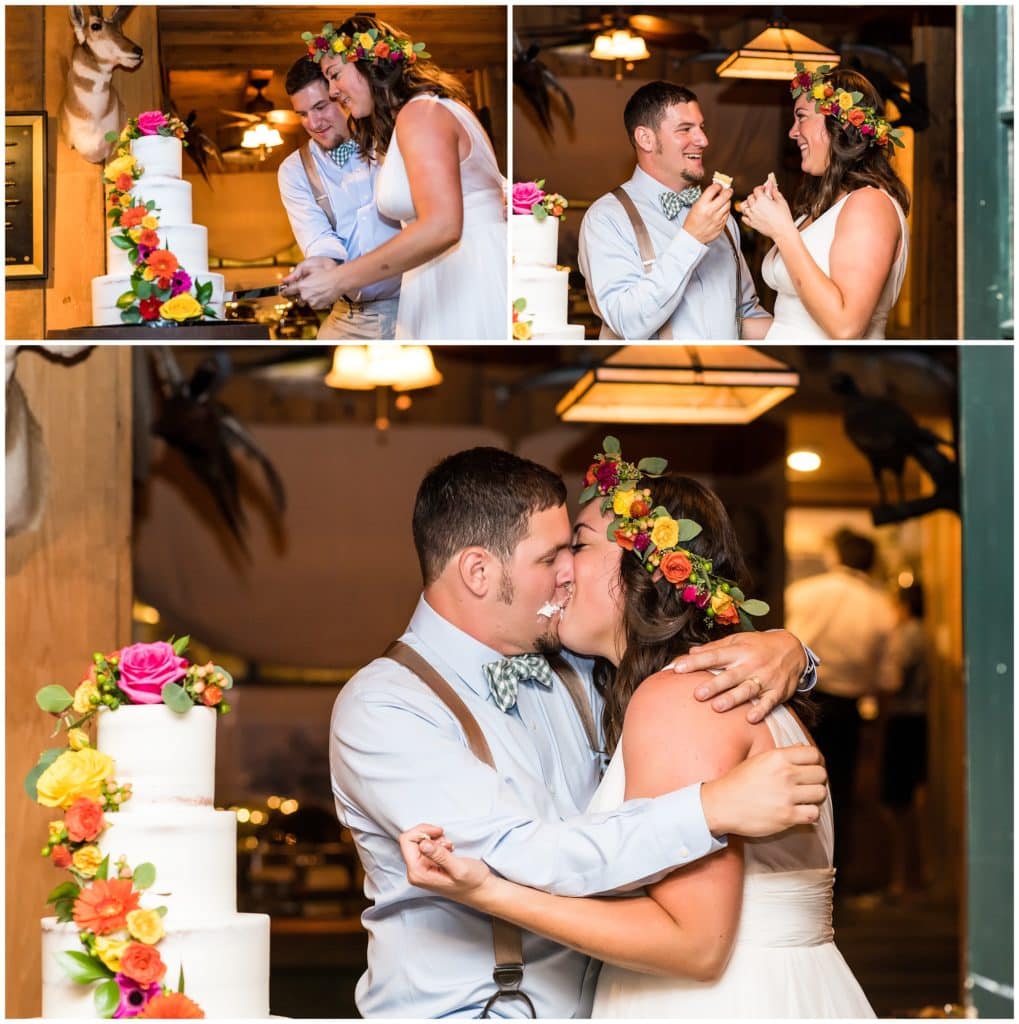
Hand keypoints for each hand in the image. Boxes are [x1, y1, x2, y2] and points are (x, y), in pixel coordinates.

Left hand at [279, 256, 345, 307]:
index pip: (288, 292)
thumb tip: (284, 280)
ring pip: (305, 302)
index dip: (284, 292)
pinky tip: (320, 294)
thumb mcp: (309, 268)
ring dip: (306, 298)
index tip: (283, 293)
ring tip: (314, 291)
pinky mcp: (319, 306)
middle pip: (296, 299)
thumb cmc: (326, 273)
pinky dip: (314, 301)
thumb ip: (295, 274)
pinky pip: (313, 305)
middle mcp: (305, 296)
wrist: (339, 281)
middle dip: (297, 295)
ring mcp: (312, 302)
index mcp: (301, 286)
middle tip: (303, 290)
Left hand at [398, 823, 491, 901]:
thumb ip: (440, 856)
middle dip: (429, 835)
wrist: (480, 890)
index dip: (423, 831)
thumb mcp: (459, 868)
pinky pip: (425, 846)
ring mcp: (420, 869)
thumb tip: (422, 844)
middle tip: (446, 842)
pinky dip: (437, 843)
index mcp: (418, 873)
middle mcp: (415, 872)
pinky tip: (448, 850)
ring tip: (449, 848)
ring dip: (435, 839)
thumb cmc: (472, 882)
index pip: (407, 841)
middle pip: (411, 840)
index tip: (440, 832)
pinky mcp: (426, 865)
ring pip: (418, 841)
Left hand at [670, 629, 807, 722]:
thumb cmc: (759, 645)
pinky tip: (750, 718)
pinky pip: (769, 702)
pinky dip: (761, 709)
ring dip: (733, 699)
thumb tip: (691, 652)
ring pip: (748, 689)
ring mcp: (765, 678)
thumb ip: (714, 648)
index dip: (695, 662)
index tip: (677, 668)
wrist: (793, 648)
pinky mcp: (778, 691)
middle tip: (697, 694)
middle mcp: (751, 664)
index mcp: (738, 651)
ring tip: (717, 707)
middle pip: (730, 675)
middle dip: (714, 685)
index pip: (714, 656)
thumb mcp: (737, 641)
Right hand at [682, 182, 731, 245]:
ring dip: (727, 201)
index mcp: (702, 204)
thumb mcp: (695, 206)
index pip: (714, 188)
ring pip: (728, 204)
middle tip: (726, 191)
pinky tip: (721, 211)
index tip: (718, 186)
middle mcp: (711, 211)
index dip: (718, 185)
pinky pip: (727, 214)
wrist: (692, 237)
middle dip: (727, 191)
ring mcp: (717, 219)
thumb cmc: (692, 222)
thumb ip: (706, 197)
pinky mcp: (721, 225)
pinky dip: (725, 211)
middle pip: (726, 195)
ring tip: (723, 202)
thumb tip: (716, 190)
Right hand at [701, 744, 826, 835]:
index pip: (813, 754)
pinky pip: (814, 814)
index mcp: (778, 757)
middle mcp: (785, 774)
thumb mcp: (758, 760)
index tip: (810, 768)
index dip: (815, 761)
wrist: (721, 805)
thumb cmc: (738, 782)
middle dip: (816, 780)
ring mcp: (787, 796)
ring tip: (803, 799)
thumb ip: (782, 754)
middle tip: (807, 785)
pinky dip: (810, 814)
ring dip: (814, 797)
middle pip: (821, 774)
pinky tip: (800, 812)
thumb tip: (802, 747)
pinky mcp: (787, 816)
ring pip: (821, 793)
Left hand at [739, 181, 794, 241]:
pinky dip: (746, 215)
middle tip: (760, 197)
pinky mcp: (751, 224)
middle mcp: (754, 207)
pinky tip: (751, 214)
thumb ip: (775, 192)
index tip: (763, 189)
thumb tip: (772, 186)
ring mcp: (752, 216)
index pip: (756, 190)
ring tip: (754, 205)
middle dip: (754, 196)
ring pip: (744, 207)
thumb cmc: (783, 217)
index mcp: (762, 200)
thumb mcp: (781, 201)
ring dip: (748, 205)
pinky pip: (743, 218)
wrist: (782, 231)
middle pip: (749, 198)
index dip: (760, 188)